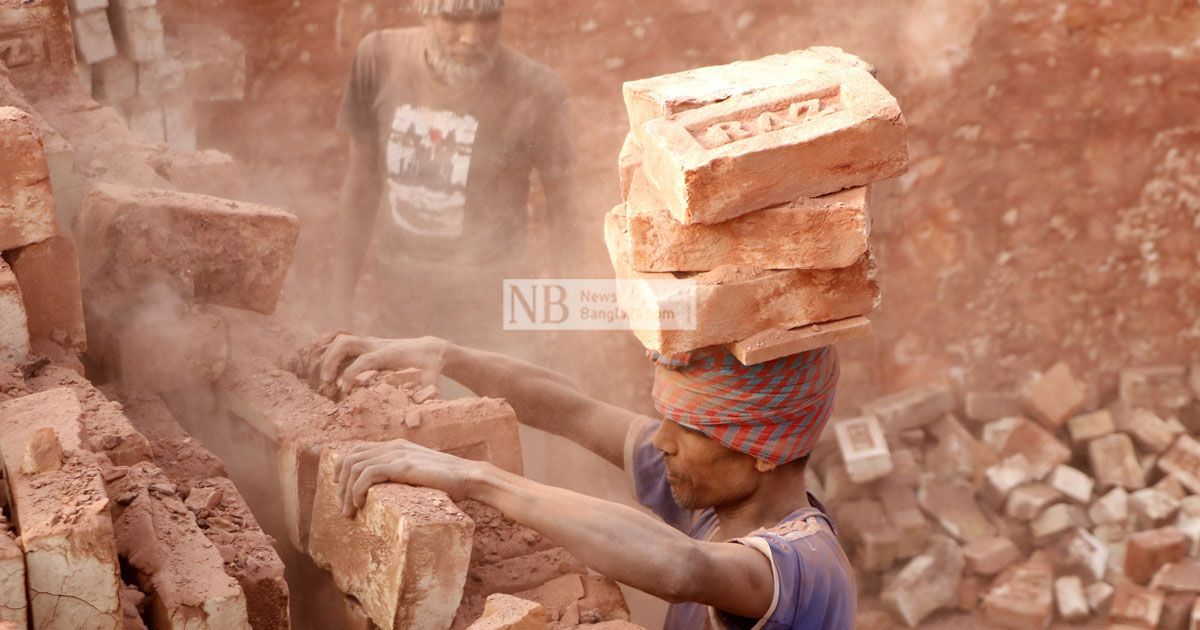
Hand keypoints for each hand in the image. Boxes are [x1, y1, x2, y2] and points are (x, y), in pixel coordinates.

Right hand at [305, 334, 448, 398]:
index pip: (365, 360)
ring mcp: (370, 343)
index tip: (344, 390)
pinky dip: (330, 352)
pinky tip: (324, 367)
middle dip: (332, 360)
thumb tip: (425, 411)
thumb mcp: (431, 380)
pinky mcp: (366, 344)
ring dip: (328, 356)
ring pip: (341, 340)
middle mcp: (376, 345)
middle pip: (346, 342)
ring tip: (324, 380)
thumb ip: (426, 393)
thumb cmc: (429, 366)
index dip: (352, 374)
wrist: (430, 348)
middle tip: (326, 382)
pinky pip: (343, 342)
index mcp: (389, 355)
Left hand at [333, 439, 481, 516]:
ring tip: (350, 511)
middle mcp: (393, 446)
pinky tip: (360, 504)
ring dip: (347, 491)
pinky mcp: (402, 466)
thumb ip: (403, 474)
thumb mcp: (419, 473)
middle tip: (343, 507)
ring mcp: (397, 454)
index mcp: (396, 445)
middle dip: (341, 484)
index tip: (341, 489)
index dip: (342, 468)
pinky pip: (367, 474)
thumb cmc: (448, 481)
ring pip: (355, 466)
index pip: (358, 449)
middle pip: (351, 458)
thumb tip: (387, 491)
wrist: (468, 477)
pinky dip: (358, 490)